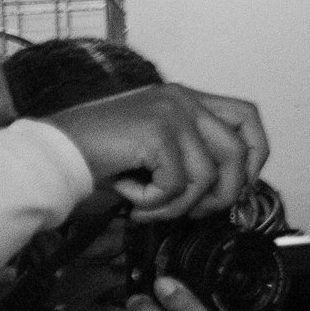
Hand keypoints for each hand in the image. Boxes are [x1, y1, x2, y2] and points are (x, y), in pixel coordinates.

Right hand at [42, 83, 268, 221]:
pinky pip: (176, 186)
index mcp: (184, 98)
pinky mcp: (157, 134)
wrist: (54, 152)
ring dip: (178, 206)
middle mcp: (182, 100)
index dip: (255, 155)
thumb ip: (187, 153)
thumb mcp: (150, 146)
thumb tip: (223, 190)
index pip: (246, 117)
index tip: (239, 184)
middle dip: (223, 193)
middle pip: (238, 152)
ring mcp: (171, 114)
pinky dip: (153, 203)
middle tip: (194, 212)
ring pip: (206, 177)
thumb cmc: (95, 155)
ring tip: (148, 208)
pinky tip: (130, 199)